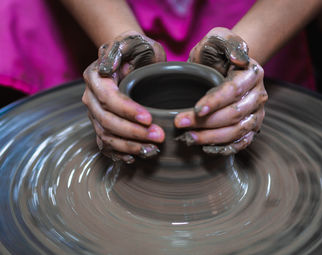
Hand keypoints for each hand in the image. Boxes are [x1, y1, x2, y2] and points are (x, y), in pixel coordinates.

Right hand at [82, 31, 166, 162]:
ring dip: (129, 146)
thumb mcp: (133, 42)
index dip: (127, 111)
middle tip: (159, 137)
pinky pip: (106, 144)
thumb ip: (120, 49)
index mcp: (95, 77)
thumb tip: (107, 69)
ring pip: (106, 136)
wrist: (130, 57)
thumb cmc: (136, 49)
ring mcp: (95, 114)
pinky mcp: (101, 125)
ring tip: (152, 150)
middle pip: (106, 121)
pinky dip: (119, 153)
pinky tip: (136, 157)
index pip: (108, 98)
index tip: (149, 118)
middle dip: (133, 132)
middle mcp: (91, 97)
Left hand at [174, 27, 267, 154]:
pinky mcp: (250, 127)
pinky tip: (206, 148)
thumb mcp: (219, 38)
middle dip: (206, 122)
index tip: (195, 109)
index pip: (233, 91)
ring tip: (189, 138)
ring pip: (237, 131)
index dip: (215, 101)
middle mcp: (258, 95)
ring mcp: (256, 113)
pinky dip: (225, 148)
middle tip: (180, 124)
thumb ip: (229, 43)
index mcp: (252, 74)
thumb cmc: (216, 52)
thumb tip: (238, 59)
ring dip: (212, 137)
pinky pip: (242, 142)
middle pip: (234, 114)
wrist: (222, 65)